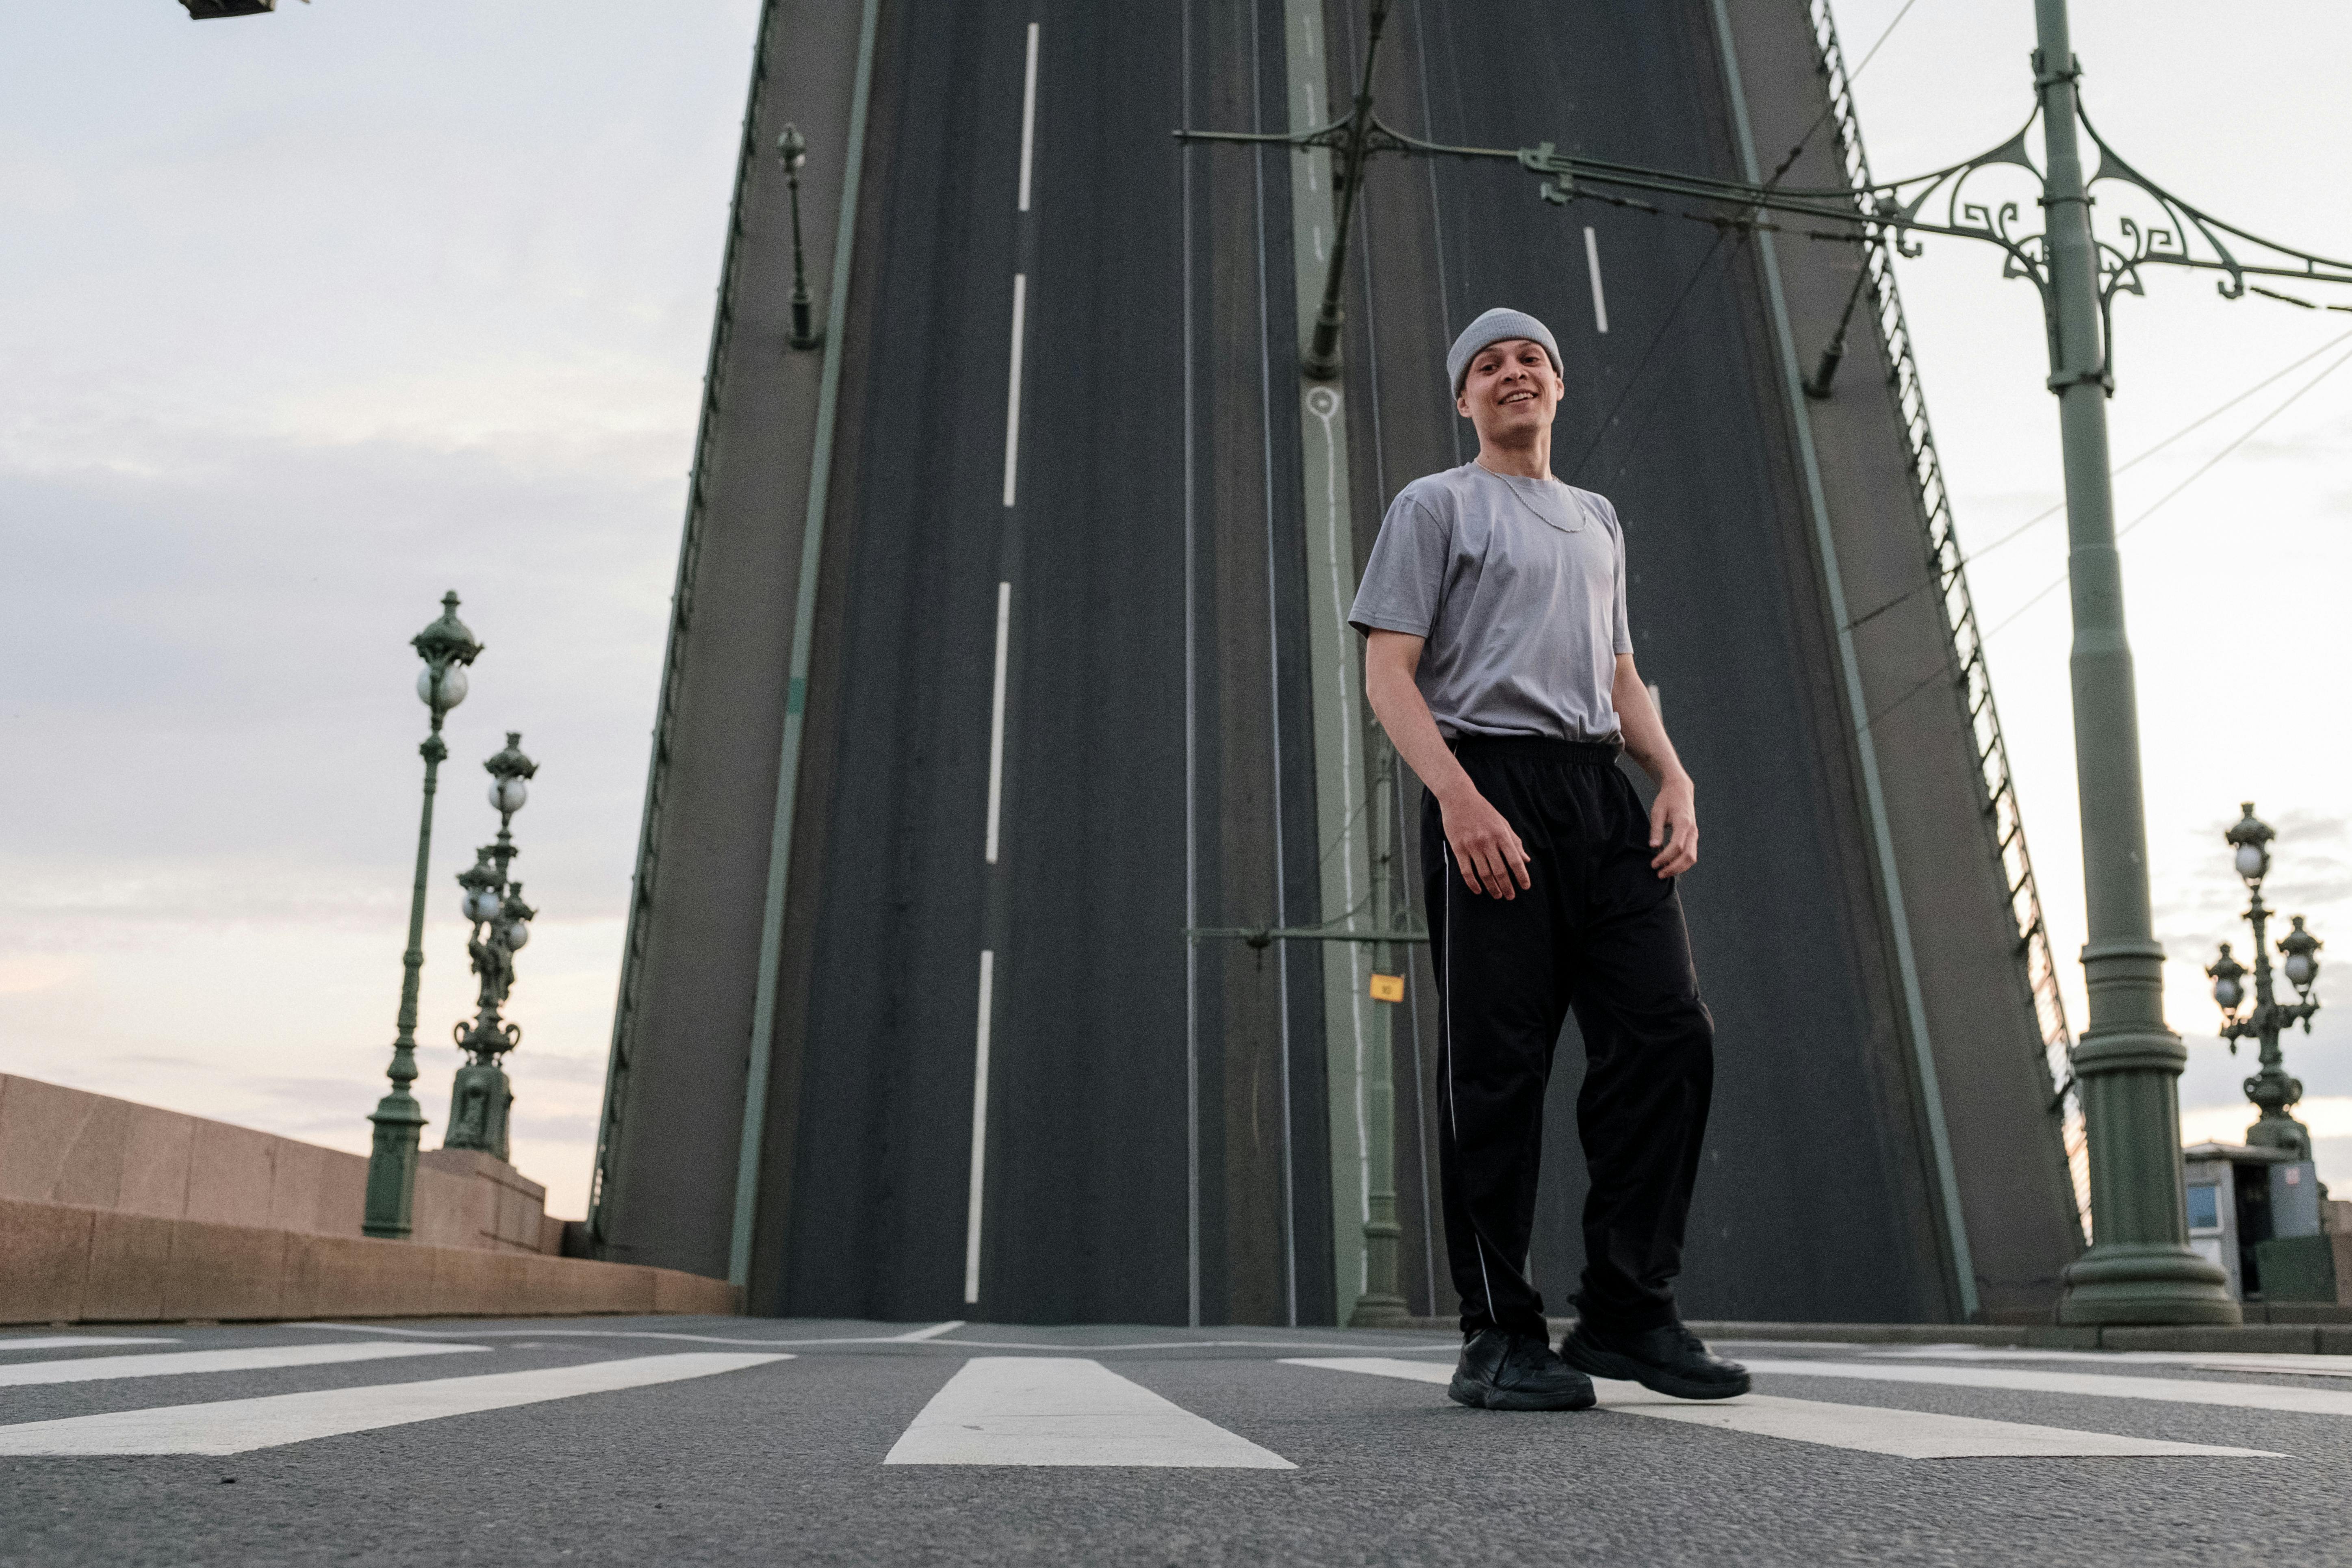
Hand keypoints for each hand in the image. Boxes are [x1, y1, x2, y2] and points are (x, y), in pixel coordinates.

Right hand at [1440, 785, 1530, 899]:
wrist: (1459, 798)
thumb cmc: (1483, 810)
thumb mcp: (1503, 823)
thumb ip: (1514, 841)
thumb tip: (1526, 859)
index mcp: (1501, 834)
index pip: (1515, 860)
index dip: (1521, 876)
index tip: (1525, 887)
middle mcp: (1488, 841)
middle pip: (1500, 871)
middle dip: (1507, 887)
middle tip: (1510, 896)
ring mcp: (1472, 846)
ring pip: (1484, 874)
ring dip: (1492, 888)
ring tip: (1497, 895)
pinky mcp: (1458, 848)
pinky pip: (1466, 871)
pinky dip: (1473, 884)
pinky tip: (1478, 890)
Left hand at [1649, 774, 1697, 877]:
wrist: (1680, 790)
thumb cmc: (1666, 800)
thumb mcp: (1657, 812)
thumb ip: (1656, 829)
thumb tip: (1653, 847)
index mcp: (1683, 823)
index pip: (1676, 846)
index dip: (1665, 857)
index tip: (1653, 864)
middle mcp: (1692, 830)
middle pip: (1688, 856)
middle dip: (1674, 868)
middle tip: (1659, 874)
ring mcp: (1694, 834)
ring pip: (1692, 857)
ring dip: (1679, 868)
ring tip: (1663, 872)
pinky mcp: (1693, 837)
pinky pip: (1691, 854)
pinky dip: (1682, 863)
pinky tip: (1669, 866)